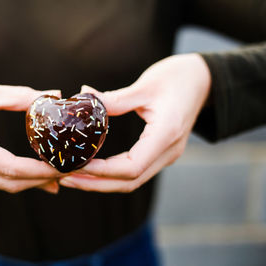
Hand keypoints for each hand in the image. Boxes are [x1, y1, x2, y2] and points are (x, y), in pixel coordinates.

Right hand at [0, 66, 61, 192]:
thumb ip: (22, 97)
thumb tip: (55, 95)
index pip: (10, 168)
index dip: (41, 170)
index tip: (66, 166)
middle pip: (8, 182)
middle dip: (40, 180)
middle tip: (68, 172)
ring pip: (1, 184)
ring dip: (30, 181)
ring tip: (58, 175)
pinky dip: (16, 177)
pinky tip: (35, 173)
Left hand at [60, 54, 210, 192]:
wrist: (203, 80)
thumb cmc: (177, 77)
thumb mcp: (145, 85)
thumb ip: (115, 99)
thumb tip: (83, 95)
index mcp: (166, 134)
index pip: (131, 167)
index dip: (102, 172)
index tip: (76, 166)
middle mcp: (168, 151)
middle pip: (130, 181)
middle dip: (96, 184)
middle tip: (66, 178)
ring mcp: (166, 154)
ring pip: (133, 180)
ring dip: (102, 182)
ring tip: (73, 177)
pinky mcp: (160, 151)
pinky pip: (135, 170)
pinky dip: (112, 174)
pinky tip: (92, 167)